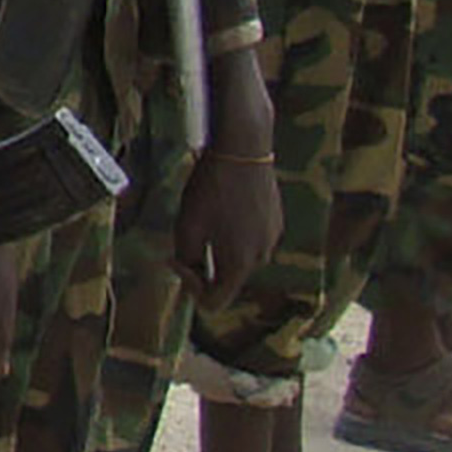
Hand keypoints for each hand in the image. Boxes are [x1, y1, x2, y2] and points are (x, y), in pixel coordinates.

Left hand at [177, 127, 281, 302]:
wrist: (244, 149)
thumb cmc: (211, 188)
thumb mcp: (187, 226)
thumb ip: (187, 259)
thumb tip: (190, 275)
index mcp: (240, 264)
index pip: (215, 302)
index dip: (190, 288)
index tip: (176, 259)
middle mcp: (262, 257)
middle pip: (227, 279)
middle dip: (203, 265)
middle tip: (184, 235)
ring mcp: (272, 238)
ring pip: (238, 258)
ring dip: (218, 247)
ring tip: (204, 215)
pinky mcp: (276, 221)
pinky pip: (250, 239)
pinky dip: (233, 232)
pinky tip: (222, 204)